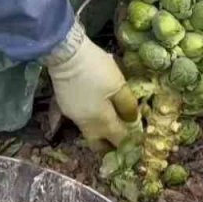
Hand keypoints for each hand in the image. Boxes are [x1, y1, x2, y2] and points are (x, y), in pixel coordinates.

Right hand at [43, 24, 137, 147]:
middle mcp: (86, 125)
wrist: (65, 54)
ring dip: (100, 133)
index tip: (137, 141)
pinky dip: (91, 120)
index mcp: (102, 122)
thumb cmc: (96, 69)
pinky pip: (82, 121)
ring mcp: (73, 116)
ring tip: (111, 123)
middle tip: (121, 142)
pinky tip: (96, 108)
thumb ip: (127, 105)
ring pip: (89, 133)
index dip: (130, 143)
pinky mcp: (65, 106)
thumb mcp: (119, 85)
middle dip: (110, 147)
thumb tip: (132, 120)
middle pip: (98, 145)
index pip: (118, 141)